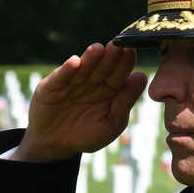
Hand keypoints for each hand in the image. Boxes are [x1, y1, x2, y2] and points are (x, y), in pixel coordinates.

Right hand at [13, 41, 147, 161]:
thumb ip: (125, 102)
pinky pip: (61, 77)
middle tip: (117, 45)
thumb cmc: (89, 134)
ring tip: (98, 49)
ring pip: (83, 68)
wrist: (57, 146)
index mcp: (110, 88)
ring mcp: (72, 82)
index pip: (120, 73)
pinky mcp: (51, 87)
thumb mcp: (112, 123)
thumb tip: (142, 76)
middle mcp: (92, 81)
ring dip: (90, 58)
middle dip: (110, 56)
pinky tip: (74, 62)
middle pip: (103, 67)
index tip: (131, 52)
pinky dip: (67, 69)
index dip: (125, 63)